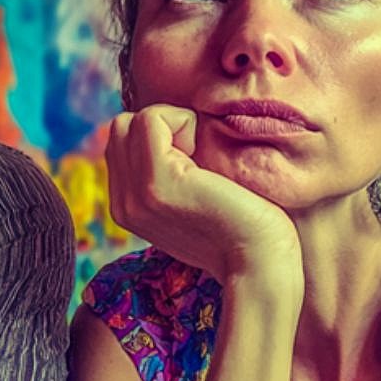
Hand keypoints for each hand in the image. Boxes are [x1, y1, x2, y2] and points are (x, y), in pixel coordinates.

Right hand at [105, 105, 296, 282]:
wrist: (259, 260)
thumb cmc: (241, 225)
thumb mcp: (191, 199)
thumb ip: (168, 175)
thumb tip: (172, 135)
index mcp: (127, 208)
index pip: (121, 143)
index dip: (160, 138)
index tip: (194, 167)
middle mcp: (122, 204)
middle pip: (121, 127)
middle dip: (162, 127)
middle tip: (198, 159)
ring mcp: (135, 195)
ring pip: (132, 121)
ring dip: (173, 124)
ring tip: (200, 159)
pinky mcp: (156, 184)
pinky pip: (151, 120)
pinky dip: (183, 122)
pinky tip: (204, 156)